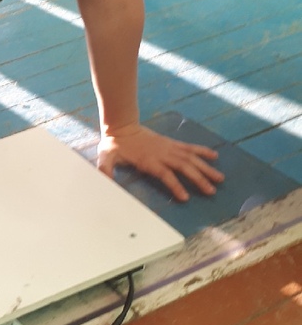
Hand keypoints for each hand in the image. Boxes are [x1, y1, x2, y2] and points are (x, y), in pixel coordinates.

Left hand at [97, 124, 223, 201]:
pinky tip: (214, 156)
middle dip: (198, 179)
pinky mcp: (171, 143)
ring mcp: (169, 148)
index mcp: (148, 161)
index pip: (165, 175)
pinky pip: (190, 147)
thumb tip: (105, 180)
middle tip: (211, 191)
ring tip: (219, 178)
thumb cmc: (114, 145)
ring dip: (205, 168)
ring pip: (191, 158)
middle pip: (184, 167)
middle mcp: (162, 154)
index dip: (175, 185)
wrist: (121, 127)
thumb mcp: (106, 157)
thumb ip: (106, 169)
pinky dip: (202, 151)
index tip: (185, 197)